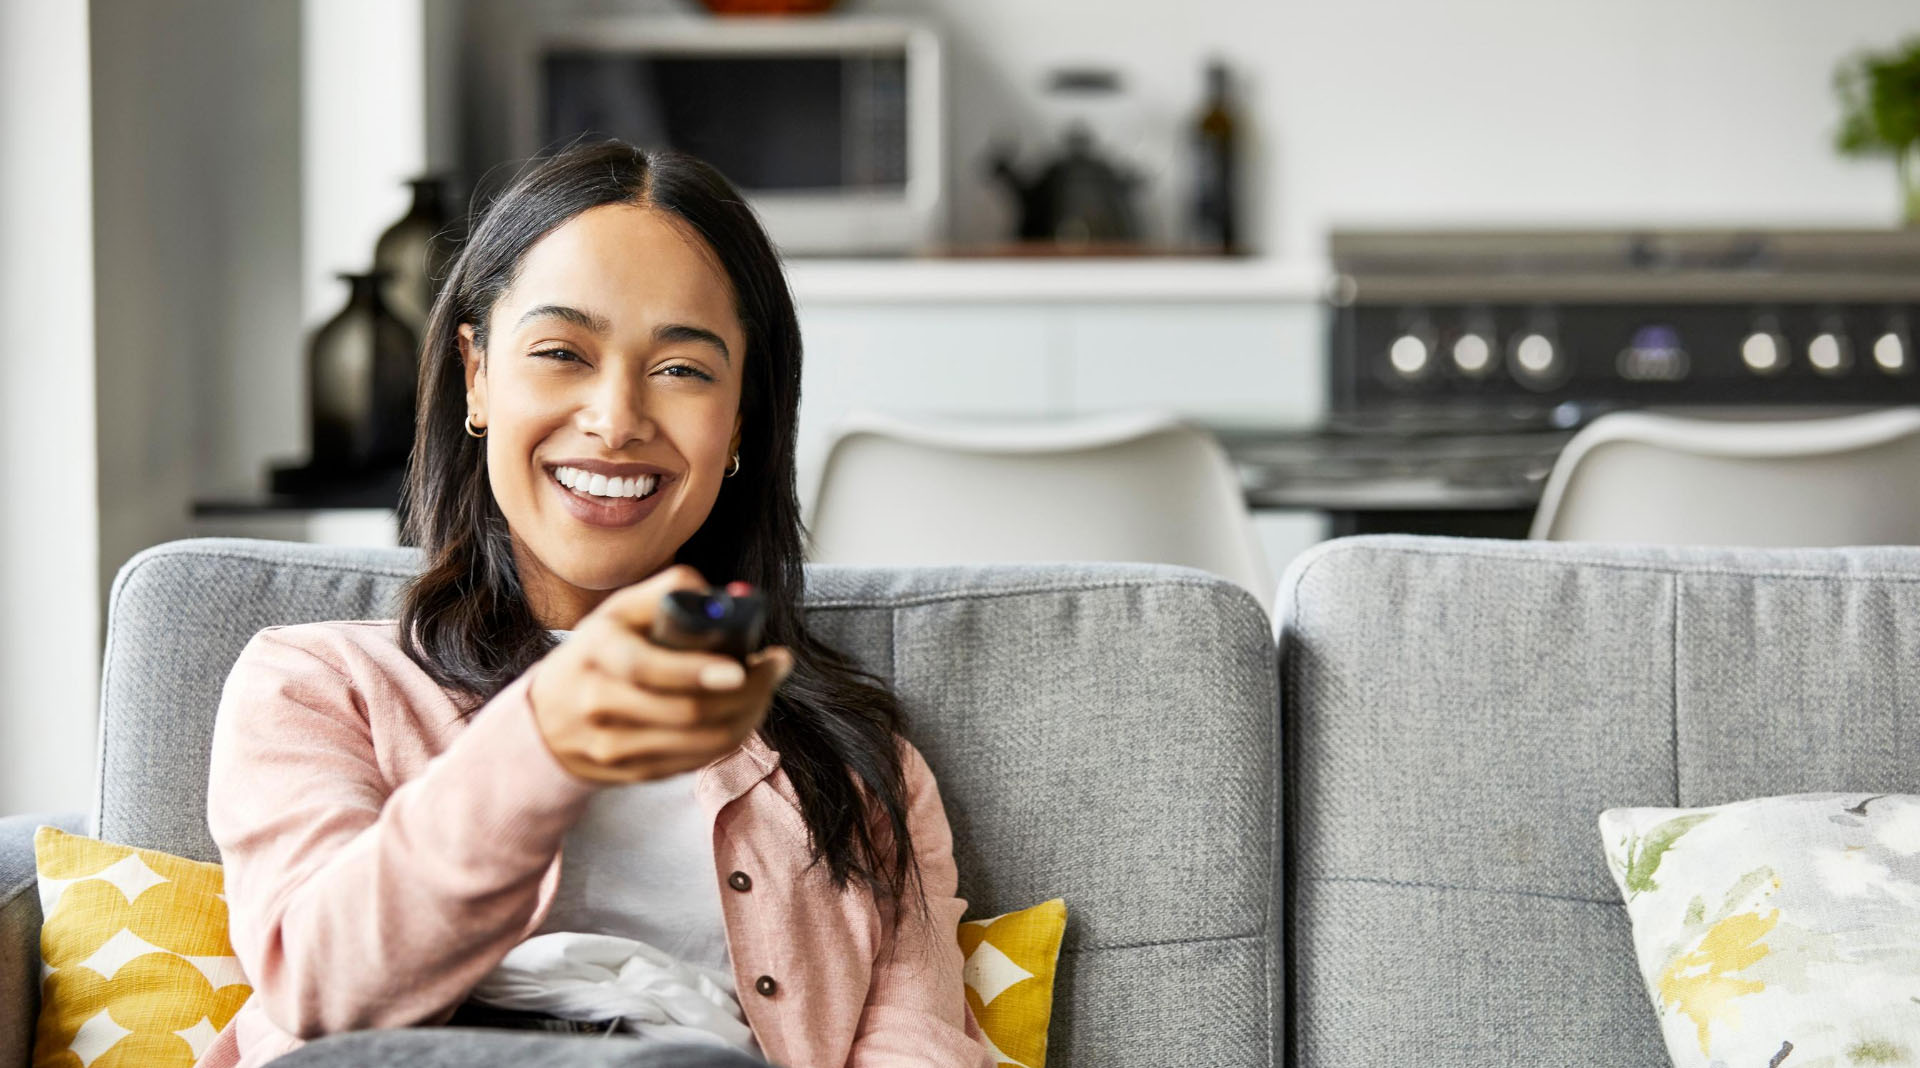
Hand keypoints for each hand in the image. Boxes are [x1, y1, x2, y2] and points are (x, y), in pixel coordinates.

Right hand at [528, 564, 792, 783]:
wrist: (545, 720)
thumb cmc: (596, 654)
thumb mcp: (616, 613)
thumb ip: (666, 593)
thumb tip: (726, 594)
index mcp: (595, 652)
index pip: (647, 668)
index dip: (697, 671)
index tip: (740, 667)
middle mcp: (598, 702)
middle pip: (685, 711)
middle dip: (745, 692)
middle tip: (775, 667)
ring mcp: (613, 746)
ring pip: (699, 742)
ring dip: (747, 715)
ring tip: (766, 688)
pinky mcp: (631, 774)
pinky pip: (694, 762)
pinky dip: (729, 737)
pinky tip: (745, 713)